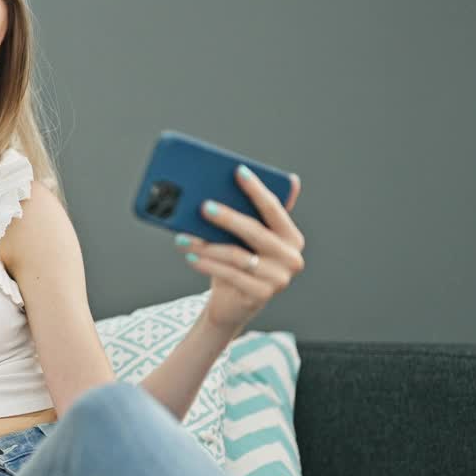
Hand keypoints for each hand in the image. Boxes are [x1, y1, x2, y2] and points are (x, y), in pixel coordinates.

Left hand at [174, 166, 305, 333]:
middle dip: (227, 217)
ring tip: (183, 237)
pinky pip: (228, 274)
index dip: (256, 189)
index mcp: (291, 237)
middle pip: (255, 231)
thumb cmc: (237, 263)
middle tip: (204, 206)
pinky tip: (190, 255)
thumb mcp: (243, 239)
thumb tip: (238, 176)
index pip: (274, 208)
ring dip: (206, 245)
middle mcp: (291, 257)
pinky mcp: (260, 295)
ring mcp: (278, 279)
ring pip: (236, 255)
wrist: (232, 304)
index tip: (238, 171)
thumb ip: (247, 213)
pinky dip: (206, 263)